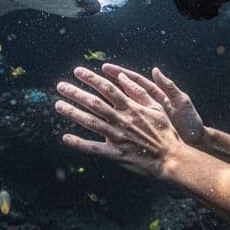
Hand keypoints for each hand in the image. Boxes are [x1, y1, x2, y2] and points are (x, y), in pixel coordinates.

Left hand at [53, 65, 191, 176]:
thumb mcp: (157, 107)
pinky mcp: (115, 154)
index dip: (91, 78)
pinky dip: (79, 143)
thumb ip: (139, 92)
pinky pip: (94, 148)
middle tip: (60, 86)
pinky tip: (65, 138)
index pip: (107, 88)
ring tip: (58, 105)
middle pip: (94, 103)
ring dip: (73, 113)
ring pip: (90, 122)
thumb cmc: (165, 132)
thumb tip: (123, 77)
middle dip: (76, 93)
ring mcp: (117, 137)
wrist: (171, 158)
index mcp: (131, 108)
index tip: (78, 71)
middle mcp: (121, 120)